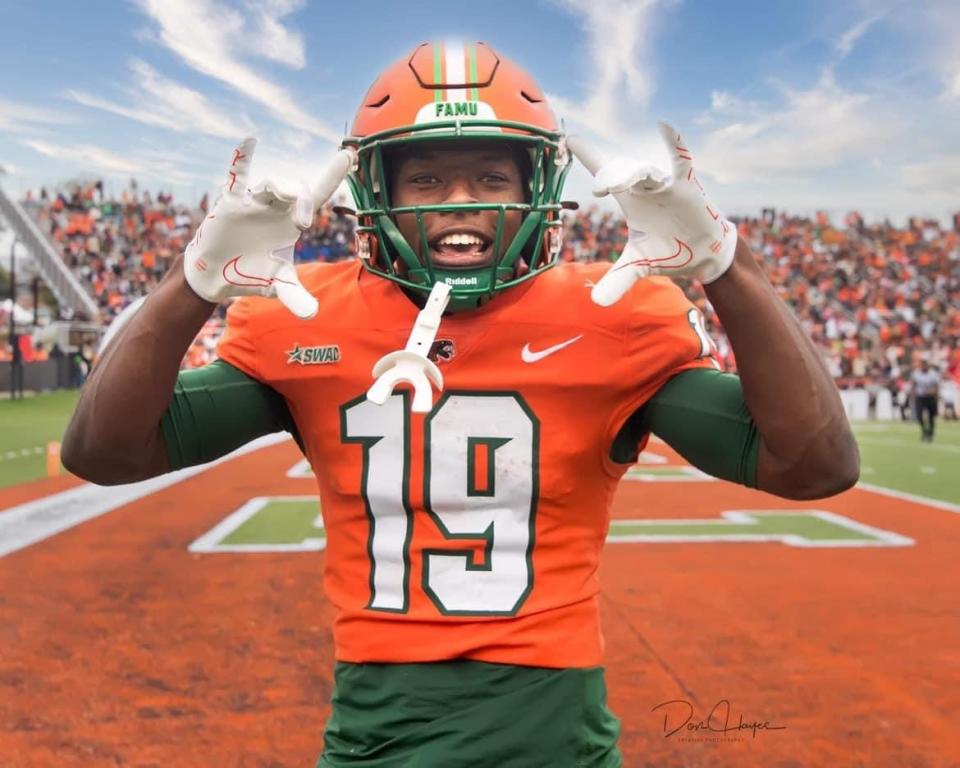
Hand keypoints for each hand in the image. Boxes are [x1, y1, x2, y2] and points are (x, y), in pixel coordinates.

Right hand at [183, 138, 354, 318]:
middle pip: (299, 190)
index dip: (333, 175)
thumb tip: (312, 315)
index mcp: (293, 222)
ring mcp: (254, 203)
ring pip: (272, 185)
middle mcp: (277, 208)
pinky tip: (249, 140)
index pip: (319, 194)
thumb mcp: (277, 286)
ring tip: (283, 201)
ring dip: (281, 189)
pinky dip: (242, 158)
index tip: (350, 155)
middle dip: (305, 199)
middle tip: (304, 221)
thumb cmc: (251, 273)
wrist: (216, 276)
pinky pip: (237, 176)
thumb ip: (295, 297)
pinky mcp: (230, 203)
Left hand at [567, 122, 736, 305]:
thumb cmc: (670, 251)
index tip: (569, 138)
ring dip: (631, 174)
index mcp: (629, 200)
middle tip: (599, 189)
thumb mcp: (639, 267)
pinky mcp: (688, 186)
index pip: (605, 174)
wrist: (704, 255)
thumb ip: (617, 280)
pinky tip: (665, 127)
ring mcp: (665, 185)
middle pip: (621, 173)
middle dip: (609, 175)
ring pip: (645, 171)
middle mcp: (644, 188)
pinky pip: (681, 161)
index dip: (588, 156)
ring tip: (617, 183)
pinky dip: (675, 144)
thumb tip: (596, 303)